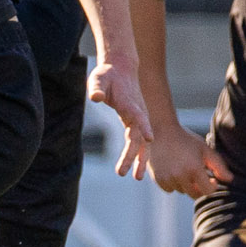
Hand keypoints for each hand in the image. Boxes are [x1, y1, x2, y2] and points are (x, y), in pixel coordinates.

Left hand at [89, 61, 153, 178]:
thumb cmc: (107, 75)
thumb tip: (95, 98)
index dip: (144, 127)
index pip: (139, 117)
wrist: (121, 69)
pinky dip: (138, 154)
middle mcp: (138, 112)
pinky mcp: (134, 122)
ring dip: (139, 159)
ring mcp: (138, 118)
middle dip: (134, 156)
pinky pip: (137, 141)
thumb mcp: (98, 79)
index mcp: (130, 103)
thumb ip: (97, 88)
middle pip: (138, 137)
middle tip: (128, 174)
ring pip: (141, 142)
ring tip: (135, 177)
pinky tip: (134, 169)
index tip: (149, 139)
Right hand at [146, 121, 229, 197]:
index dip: (212, 186)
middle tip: (199, 175)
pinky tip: (174, 171)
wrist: (162, 132)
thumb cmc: (187, 140)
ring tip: (185, 169)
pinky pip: (170, 189)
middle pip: (195, 194)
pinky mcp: (158, 179)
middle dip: (200, 187)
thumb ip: (219, 165)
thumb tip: (230, 179)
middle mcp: (181, 176)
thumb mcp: (205, 150)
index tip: (212, 179)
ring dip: (186, 184)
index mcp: (195, 169)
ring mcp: (168, 178)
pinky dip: (173, 184)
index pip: (208, 191)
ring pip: (182, 191)